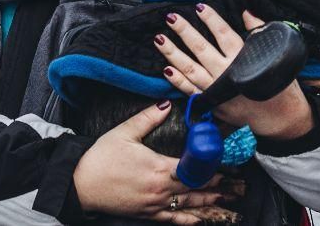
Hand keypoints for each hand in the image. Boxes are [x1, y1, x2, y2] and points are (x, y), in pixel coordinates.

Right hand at [73, 101, 227, 222]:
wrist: (81, 184)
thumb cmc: (100, 158)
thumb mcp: (124, 133)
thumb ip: (148, 118)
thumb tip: (166, 104)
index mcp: (158, 168)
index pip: (194, 168)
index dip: (213, 167)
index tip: (228, 163)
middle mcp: (160, 189)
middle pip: (197, 188)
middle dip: (219, 185)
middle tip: (239, 183)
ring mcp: (155, 205)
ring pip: (190, 205)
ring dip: (211, 202)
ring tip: (230, 199)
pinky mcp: (147, 214)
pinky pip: (173, 219)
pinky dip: (190, 220)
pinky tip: (202, 219)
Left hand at [156, 7, 313, 139]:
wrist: (280, 119)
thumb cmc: (278, 86)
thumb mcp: (273, 56)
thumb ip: (258, 32)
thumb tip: (246, 12)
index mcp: (244, 59)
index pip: (224, 34)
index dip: (211, 19)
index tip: (199, 7)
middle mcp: (228, 73)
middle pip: (202, 48)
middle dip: (184, 32)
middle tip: (170, 18)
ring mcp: (217, 90)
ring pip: (191, 69)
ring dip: (173, 54)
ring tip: (160, 39)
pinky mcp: (213, 104)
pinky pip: (191, 91)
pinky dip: (178, 81)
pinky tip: (166, 69)